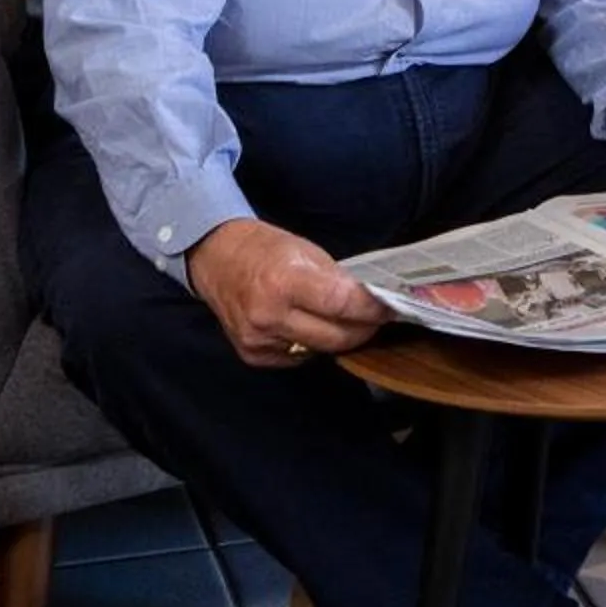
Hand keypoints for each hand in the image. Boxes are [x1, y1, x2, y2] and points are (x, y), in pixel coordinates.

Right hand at [184, 218, 389, 368]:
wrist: (216, 258)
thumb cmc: (265, 248)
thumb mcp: (306, 251)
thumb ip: (337, 280)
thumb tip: (372, 302)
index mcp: (285, 282)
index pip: (342, 304)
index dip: (371, 308)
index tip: (390, 307)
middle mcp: (269, 316)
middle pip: (336, 338)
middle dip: (362, 329)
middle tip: (375, 318)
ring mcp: (259, 340)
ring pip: (319, 351)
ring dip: (336, 337)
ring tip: (339, 319)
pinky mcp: (252, 355)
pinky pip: (297, 358)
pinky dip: (309, 344)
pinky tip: (305, 325)